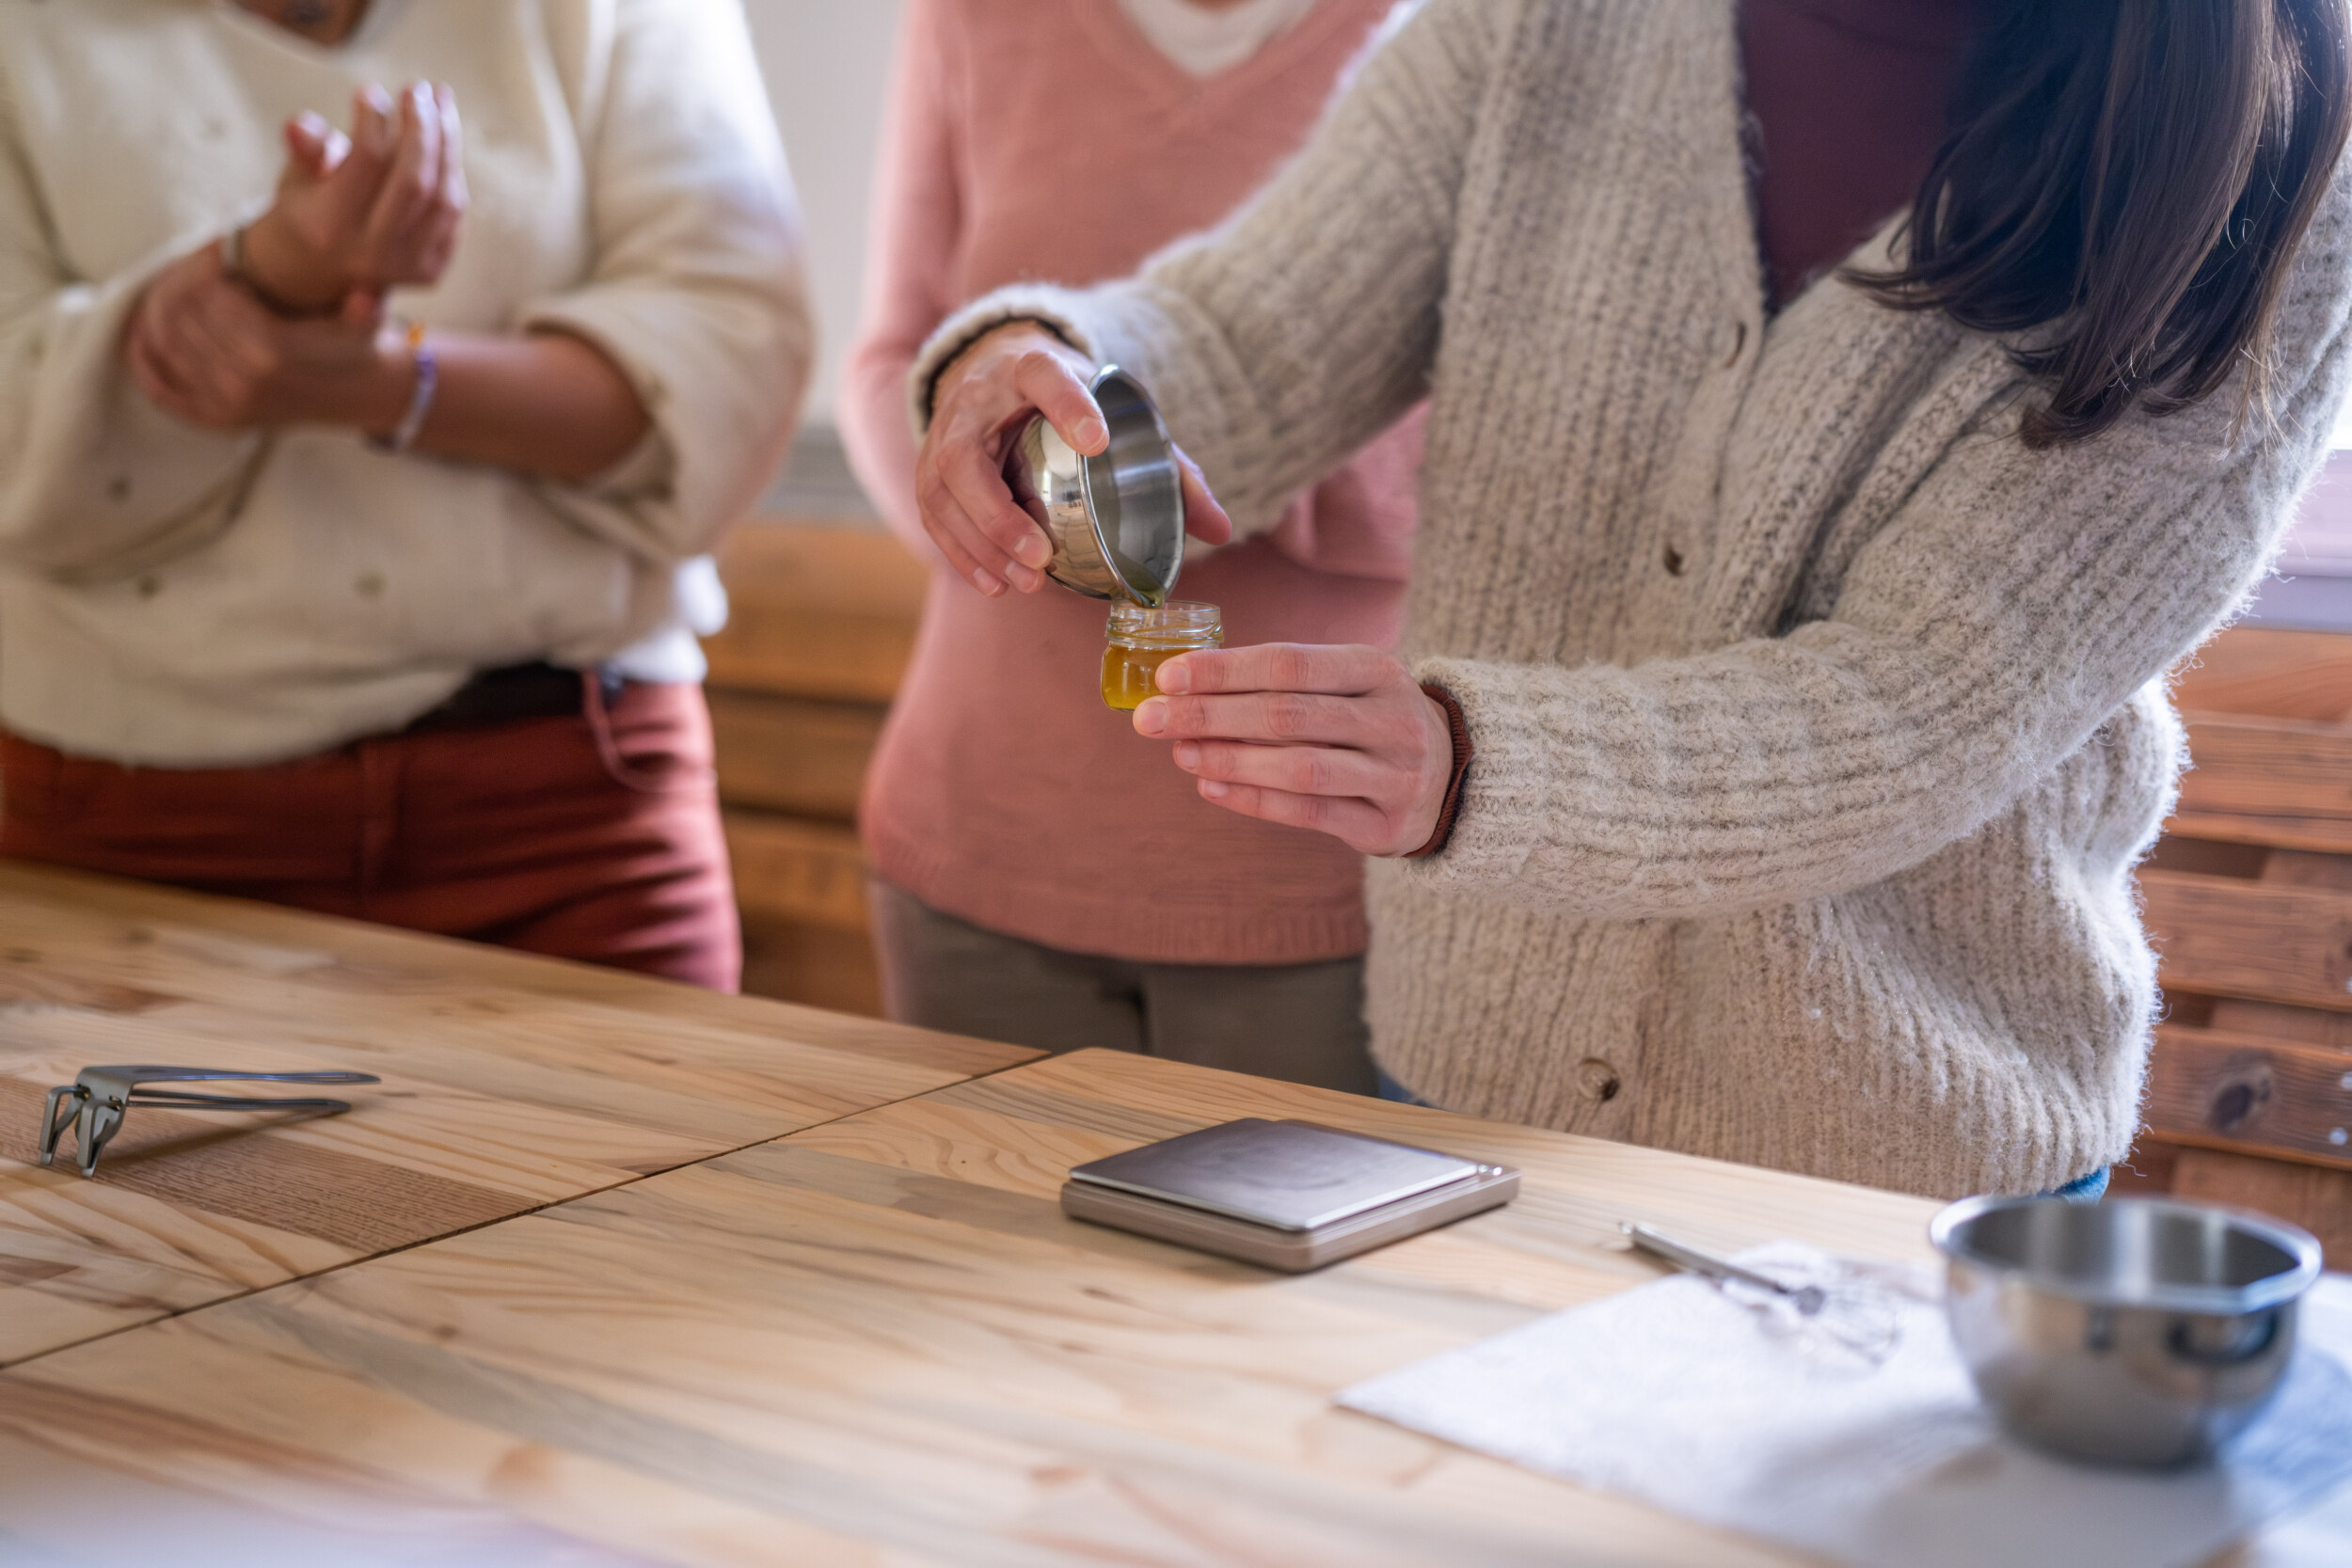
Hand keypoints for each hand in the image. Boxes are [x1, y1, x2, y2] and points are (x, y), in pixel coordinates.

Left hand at [126, 245, 411, 432]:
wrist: (370, 397)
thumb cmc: (360, 349)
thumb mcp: (359, 315)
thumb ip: (347, 295)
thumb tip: (349, 286)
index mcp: (271, 349)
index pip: (207, 295)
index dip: (204, 270)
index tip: (213, 259)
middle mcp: (241, 379)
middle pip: (182, 320)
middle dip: (177, 292)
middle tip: (186, 276)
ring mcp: (226, 404)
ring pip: (166, 349)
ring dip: (156, 321)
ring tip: (163, 298)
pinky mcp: (219, 422)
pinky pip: (164, 391)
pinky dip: (144, 366)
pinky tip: (137, 341)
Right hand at [238, 81, 467, 312]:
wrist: (318, 272)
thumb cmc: (306, 208)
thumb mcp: (294, 178)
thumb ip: (304, 150)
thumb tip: (300, 126)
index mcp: (330, 228)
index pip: (367, 161)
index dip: (374, 119)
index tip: (371, 90)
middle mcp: (373, 254)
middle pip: (415, 181)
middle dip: (421, 128)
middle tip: (417, 88)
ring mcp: (407, 267)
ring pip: (445, 197)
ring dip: (447, 142)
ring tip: (440, 101)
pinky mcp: (432, 270)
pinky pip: (454, 213)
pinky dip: (452, 170)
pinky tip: (444, 136)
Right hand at [916, 321, 1232, 595]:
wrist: (1000, 374)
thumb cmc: (1072, 401)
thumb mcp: (1117, 415)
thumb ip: (1168, 467)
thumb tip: (1220, 529)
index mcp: (1031, 367)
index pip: (1044, 377)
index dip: (1069, 406)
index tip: (1099, 442)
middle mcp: (976, 397)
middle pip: (967, 454)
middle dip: (998, 511)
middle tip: (1042, 556)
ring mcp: (944, 433)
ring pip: (941, 491)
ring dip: (980, 543)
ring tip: (1025, 580)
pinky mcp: (929, 466)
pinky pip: (932, 514)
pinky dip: (959, 553)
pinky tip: (993, 584)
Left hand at [1132, 644, 1454, 855]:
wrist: (1453, 777)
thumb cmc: (1371, 720)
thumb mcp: (1347, 684)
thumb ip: (1282, 682)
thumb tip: (1185, 685)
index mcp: (1377, 671)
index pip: (1291, 664)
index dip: (1225, 670)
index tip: (1168, 676)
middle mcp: (1392, 720)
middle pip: (1287, 715)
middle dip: (1210, 715)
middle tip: (1149, 719)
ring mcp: (1394, 776)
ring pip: (1299, 768)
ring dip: (1230, 759)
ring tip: (1179, 753)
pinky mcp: (1385, 826)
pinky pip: (1308, 814)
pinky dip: (1254, 800)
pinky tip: (1212, 786)